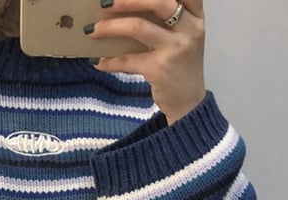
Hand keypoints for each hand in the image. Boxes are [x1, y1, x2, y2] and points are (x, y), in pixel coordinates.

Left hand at [87, 0, 205, 123]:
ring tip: (92, 31)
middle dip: (127, 0)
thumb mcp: (184, 37)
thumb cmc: (180, 66)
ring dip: (111, 27)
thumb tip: (126, 10)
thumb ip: (169, 20)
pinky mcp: (160, 69)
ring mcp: (175, 49)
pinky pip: (128, 60)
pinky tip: (98, 62)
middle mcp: (189, 29)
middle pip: (158, 1)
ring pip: (139, 27)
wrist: (188, 102)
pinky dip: (110, 61)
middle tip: (105, 2)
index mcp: (195, 17)